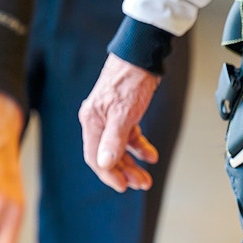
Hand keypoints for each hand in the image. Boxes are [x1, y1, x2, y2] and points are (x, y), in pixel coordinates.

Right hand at [79, 54, 160, 192]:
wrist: (141, 55)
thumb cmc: (131, 79)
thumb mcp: (124, 114)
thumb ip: (114, 140)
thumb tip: (104, 164)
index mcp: (92, 121)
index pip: (95, 157)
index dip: (109, 174)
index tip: (123, 187)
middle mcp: (98, 120)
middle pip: (108, 155)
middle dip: (125, 172)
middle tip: (142, 184)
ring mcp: (110, 116)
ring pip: (119, 147)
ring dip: (133, 163)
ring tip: (147, 176)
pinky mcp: (123, 111)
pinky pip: (129, 135)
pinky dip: (140, 146)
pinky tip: (151, 155)